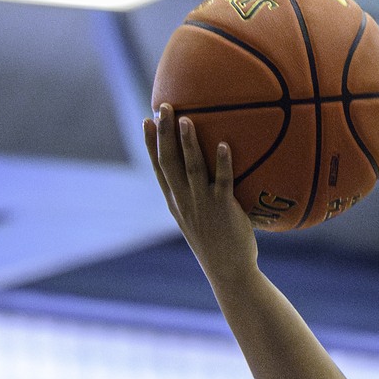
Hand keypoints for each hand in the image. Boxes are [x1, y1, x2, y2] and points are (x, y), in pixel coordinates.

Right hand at [145, 106, 258, 284]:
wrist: (230, 272)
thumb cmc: (217, 244)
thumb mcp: (198, 219)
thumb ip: (195, 196)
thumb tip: (203, 172)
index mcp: (175, 202)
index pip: (159, 168)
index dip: (151, 143)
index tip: (148, 119)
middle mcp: (185, 201)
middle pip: (170, 162)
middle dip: (165, 133)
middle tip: (165, 106)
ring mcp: (203, 205)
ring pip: (193, 168)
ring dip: (188, 143)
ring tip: (187, 119)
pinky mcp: (224, 210)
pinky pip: (223, 182)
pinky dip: (223, 163)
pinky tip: (224, 145)